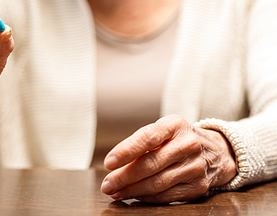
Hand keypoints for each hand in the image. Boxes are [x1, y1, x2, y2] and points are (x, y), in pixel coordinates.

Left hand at [100, 114, 236, 203]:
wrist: (216, 152)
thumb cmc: (178, 139)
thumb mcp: (164, 130)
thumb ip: (141, 143)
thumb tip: (115, 165)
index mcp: (174, 125)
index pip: (147, 137)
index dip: (126, 151)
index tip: (108, 162)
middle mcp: (188, 144)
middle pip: (150, 164)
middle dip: (124, 177)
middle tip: (106, 185)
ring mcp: (195, 166)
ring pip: (157, 183)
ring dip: (132, 190)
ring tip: (116, 192)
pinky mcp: (198, 186)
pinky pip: (167, 196)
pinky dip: (147, 198)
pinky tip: (134, 197)